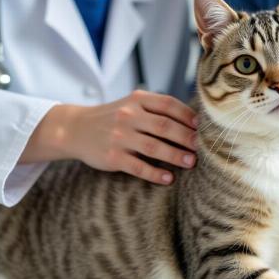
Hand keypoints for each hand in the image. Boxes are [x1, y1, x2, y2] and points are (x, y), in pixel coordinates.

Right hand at [23, 90, 197, 184]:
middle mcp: (128, 116)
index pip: (168, 104)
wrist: (74, 129)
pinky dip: (155, 173)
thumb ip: (156, 109)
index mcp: (136, 100)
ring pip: (154, 147)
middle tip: (203, 147)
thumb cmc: (113, 117)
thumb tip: (194, 121)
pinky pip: (138, 167)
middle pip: (164, 126)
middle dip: (187, 137)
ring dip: (176, 155)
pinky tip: (168, 178)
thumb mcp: (131, 104)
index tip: (201, 126)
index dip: (187, 115)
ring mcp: (119, 137)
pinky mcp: (112, 157)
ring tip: (191, 162)